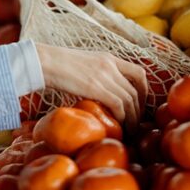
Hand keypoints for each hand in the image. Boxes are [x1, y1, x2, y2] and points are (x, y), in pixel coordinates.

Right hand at [34, 44, 148, 125]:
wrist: (44, 61)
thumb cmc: (56, 65)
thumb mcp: (83, 64)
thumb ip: (95, 74)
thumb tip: (97, 93)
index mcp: (109, 58)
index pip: (139, 73)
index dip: (144, 91)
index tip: (140, 105)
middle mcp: (111, 65)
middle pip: (136, 90)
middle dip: (139, 110)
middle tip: (136, 124)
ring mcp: (105, 75)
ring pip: (130, 100)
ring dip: (133, 118)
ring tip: (130, 131)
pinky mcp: (96, 87)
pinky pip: (119, 105)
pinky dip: (123, 118)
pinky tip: (119, 126)